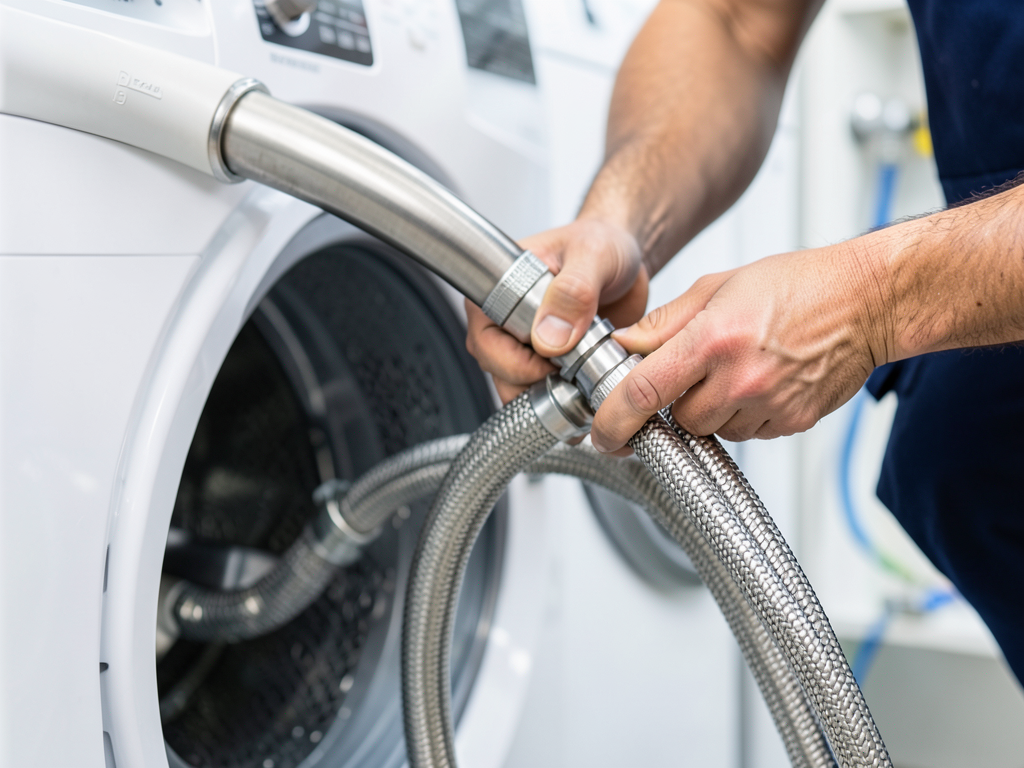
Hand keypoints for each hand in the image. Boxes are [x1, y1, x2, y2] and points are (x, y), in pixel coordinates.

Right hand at [465, 218, 648, 402]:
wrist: (626, 258)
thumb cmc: (602, 242)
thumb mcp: (594, 255)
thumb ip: (574, 291)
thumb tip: (550, 336)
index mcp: (498, 288)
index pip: (486, 343)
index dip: (517, 362)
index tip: (556, 360)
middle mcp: (504, 319)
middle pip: (499, 373)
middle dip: (538, 382)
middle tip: (576, 369)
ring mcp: (524, 343)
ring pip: (521, 388)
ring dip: (554, 392)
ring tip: (585, 374)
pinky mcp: (547, 361)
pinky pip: (545, 391)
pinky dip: (566, 395)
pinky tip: (587, 380)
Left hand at [590, 243, 889, 450]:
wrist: (868, 301)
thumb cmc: (798, 285)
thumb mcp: (718, 287)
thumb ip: (664, 323)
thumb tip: (623, 347)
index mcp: (712, 340)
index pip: (643, 393)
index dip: (613, 421)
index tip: (602, 434)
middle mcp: (740, 378)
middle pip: (678, 420)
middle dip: (677, 404)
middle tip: (698, 371)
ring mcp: (769, 405)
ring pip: (713, 431)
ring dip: (712, 410)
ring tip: (739, 369)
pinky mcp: (792, 422)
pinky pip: (747, 434)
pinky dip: (743, 415)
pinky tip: (762, 381)